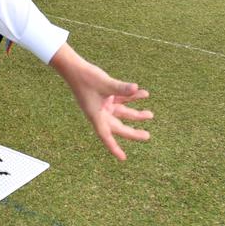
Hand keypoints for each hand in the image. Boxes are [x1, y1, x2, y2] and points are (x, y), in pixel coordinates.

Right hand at [50, 45, 152, 160]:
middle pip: (118, 126)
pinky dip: (132, 97)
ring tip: (150, 115)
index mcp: (96, 115)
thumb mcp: (105, 83)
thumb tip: (136, 88)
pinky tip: (143, 94)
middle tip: (147, 136)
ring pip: (122, 113)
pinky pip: (122, 99)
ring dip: (136, 114)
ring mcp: (103, 104)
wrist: (74, 67)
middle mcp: (100, 112)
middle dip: (132, 131)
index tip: (123, 158)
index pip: (106, 135)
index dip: (114, 147)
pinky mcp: (105, 95)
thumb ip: (122, 88)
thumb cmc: (86, 77)